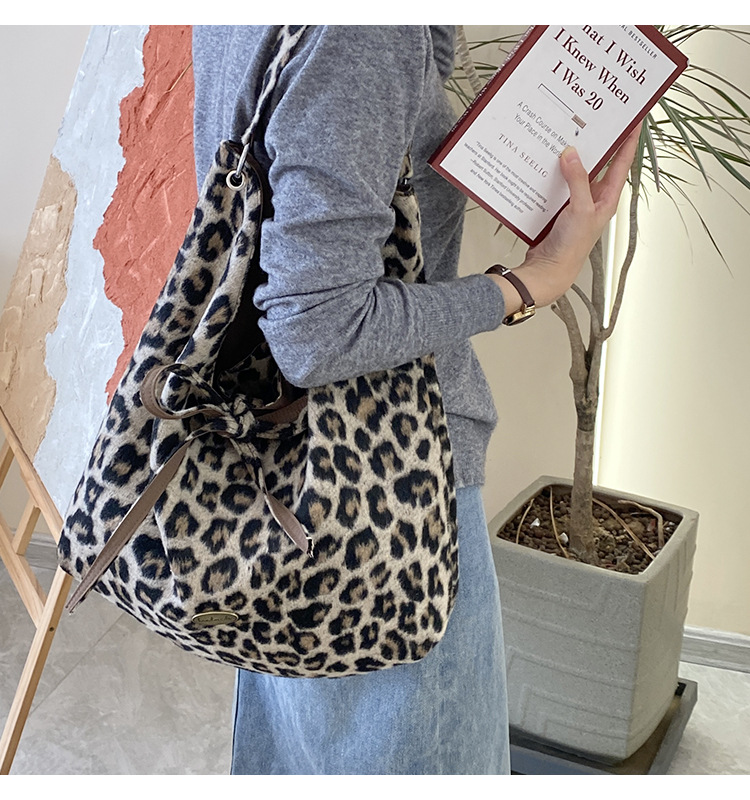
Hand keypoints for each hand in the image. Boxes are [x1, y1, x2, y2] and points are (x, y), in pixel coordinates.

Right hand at [489, 124, 640, 312]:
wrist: (550, 269)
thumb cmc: (572, 248)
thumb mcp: (580, 210)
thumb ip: (577, 181)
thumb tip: (571, 154)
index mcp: (608, 197)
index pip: (622, 161)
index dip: (630, 138)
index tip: (634, 116)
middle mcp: (594, 197)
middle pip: (598, 161)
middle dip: (597, 141)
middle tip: (593, 117)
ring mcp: (576, 201)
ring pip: (575, 170)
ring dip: (570, 156)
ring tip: (565, 134)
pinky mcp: (558, 206)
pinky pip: (558, 182)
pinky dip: (552, 171)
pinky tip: (544, 162)